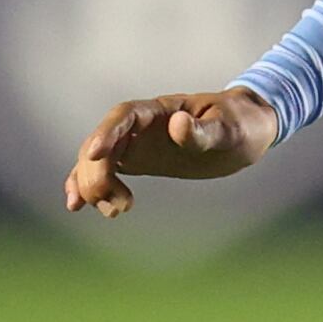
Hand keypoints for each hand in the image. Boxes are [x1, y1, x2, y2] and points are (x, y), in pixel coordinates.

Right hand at [64, 86, 279, 215]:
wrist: (246, 132)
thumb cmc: (239, 123)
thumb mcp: (229, 128)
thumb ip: (203, 131)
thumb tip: (177, 126)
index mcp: (160, 109)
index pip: (124, 116)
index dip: (106, 133)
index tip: (94, 155)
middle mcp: (142, 125)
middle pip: (105, 142)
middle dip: (100, 172)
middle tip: (117, 204)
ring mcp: (138, 143)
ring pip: (100, 160)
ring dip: (93, 184)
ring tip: (114, 212)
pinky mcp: (140, 161)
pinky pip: (107, 172)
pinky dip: (89, 187)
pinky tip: (76, 206)